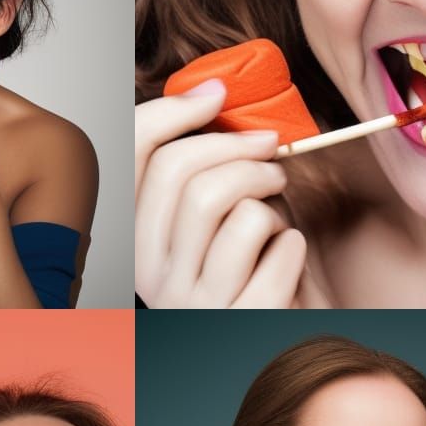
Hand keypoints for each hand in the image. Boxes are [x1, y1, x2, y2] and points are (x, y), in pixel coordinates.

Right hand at [136, 84, 309, 307]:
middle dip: (239, 149)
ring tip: (280, 205)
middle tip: (272, 154)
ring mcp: (194, 304)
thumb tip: (209, 90)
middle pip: (180, 174)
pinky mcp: (244, 318)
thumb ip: (205, 167)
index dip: (172, 112)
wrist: (287, 335)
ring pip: (233, 208)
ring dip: (270, 193)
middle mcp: (151, 277)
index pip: (130, 157)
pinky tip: (289, 254)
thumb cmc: (258, 266)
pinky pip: (276, 246)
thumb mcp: (221, 211)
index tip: (218, 95)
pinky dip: (294, 241)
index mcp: (137, 242)